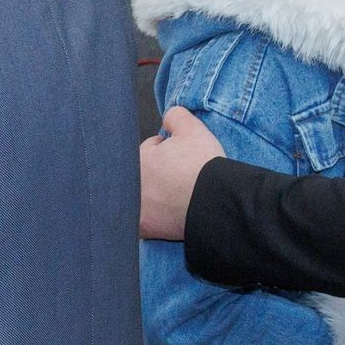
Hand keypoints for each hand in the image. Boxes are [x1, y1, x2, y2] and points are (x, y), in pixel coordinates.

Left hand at [139, 106, 226, 239]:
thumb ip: (175, 116)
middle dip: (155, 173)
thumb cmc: (203, 165)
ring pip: (141, 197)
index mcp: (136, 158)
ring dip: (153, 195)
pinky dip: (154, 217)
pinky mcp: (144, 229)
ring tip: (175, 195)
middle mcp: (128, 184)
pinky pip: (144, 221)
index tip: (177, 157)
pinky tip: (169, 213)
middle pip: (140, 174)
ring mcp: (134, 208)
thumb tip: (167, 118)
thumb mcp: (192, 128)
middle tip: (176, 176)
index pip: (145, 150)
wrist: (216, 202)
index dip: (162, 150)